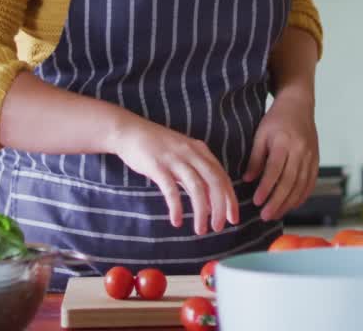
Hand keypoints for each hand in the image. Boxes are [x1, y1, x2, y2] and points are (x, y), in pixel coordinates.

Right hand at [108, 116, 238, 234]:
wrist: (130, 132)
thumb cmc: (157, 147)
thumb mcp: (182, 158)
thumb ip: (196, 177)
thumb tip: (210, 205)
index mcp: (200, 151)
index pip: (222, 177)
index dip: (230, 199)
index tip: (232, 218)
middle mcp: (191, 153)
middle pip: (214, 182)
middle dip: (220, 207)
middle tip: (219, 227)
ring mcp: (175, 159)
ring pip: (196, 188)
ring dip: (201, 211)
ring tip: (200, 230)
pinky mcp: (157, 166)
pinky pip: (171, 190)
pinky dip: (176, 207)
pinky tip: (176, 221)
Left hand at [243, 86, 317, 220]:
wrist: (299, 106)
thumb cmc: (276, 120)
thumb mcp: (260, 135)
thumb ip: (256, 158)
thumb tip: (248, 180)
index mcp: (284, 142)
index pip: (275, 170)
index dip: (266, 187)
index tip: (257, 201)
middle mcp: (300, 151)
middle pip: (290, 181)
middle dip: (277, 201)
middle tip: (265, 215)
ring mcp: (311, 156)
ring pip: (301, 185)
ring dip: (289, 203)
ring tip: (275, 214)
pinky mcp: (316, 160)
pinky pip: (311, 183)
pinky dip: (301, 196)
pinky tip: (292, 205)